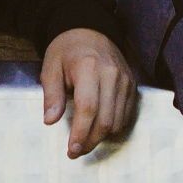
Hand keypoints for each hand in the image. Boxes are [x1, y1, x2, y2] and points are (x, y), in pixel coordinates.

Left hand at [38, 26, 137, 158]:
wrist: (90, 31)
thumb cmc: (66, 51)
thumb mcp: (50, 68)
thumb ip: (52, 95)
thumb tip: (50, 121)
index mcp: (89, 68)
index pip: (88, 108)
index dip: (81, 133)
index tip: (72, 150)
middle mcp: (112, 75)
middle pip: (106, 119)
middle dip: (91, 140)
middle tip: (76, 151)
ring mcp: (126, 81)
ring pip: (119, 121)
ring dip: (102, 137)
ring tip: (86, 141)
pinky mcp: (132, 85)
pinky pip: (127, 115)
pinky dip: (114, 127)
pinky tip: (99, 129)